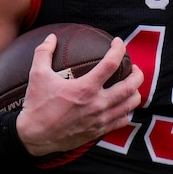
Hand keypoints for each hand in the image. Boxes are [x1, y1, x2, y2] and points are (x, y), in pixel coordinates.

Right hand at [15, 34, 143, 157]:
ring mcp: (100, 119)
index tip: (119, 43)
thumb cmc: (36, 105)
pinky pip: (122, 121)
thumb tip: (51, 37)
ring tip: (131, 86)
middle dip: (137, 73)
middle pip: (131, 86)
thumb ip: (43, 52)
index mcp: (86, 87)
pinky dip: (126, 111)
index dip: (119, 49)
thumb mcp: (37, 75)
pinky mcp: (99, 131)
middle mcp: (98, 103)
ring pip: (130, 104)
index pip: (111, 63)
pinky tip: (122, 106)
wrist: (34, 136)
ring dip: (135, 92)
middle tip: (133, 67)